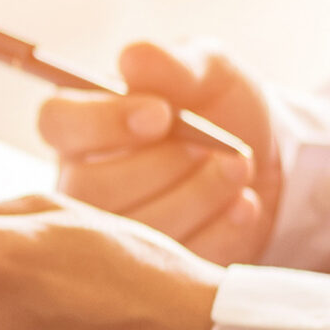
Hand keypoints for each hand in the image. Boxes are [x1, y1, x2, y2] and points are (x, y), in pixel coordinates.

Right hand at [41, 40, 283, 263]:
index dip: (103, 122)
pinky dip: (221, 231)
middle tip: (218, 147)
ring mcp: (112, 234)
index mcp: (83, 128)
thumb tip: (133, 58)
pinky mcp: (151, 271)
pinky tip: (243, 206)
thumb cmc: (221, 108)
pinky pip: (175, 259)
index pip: (57, 123)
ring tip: (240, 169)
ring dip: (199, 196)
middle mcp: (82, 183)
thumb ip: (175, 62)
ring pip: (134, 230)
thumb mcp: (209, 71)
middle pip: (93, 188)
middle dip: (166, 166)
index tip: (160, 115)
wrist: (272, 161)